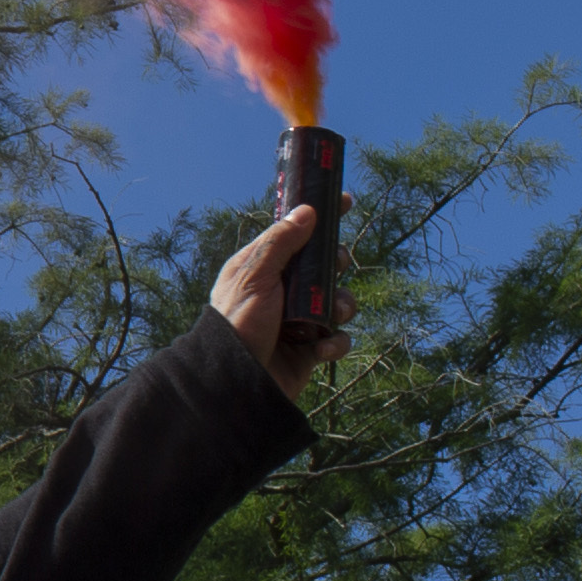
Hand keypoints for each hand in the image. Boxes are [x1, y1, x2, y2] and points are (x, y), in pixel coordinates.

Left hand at [208, 203, 350, 403]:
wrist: (235, 379)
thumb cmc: (238, 321)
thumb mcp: (254, 275)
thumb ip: (280, 243)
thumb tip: (307, 210)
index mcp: (265, 268)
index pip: (297, 234)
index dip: (321, 218)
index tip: (346, 201)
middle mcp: (285, 291)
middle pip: (326, 265)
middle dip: (337, 263)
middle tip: (334, 265)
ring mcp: (300, 321)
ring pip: (340, 302)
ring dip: (343, 305)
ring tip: (331, 314)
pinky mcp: (310, 350)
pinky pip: (338, 340)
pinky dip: (336, 343)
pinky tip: (322, 347)